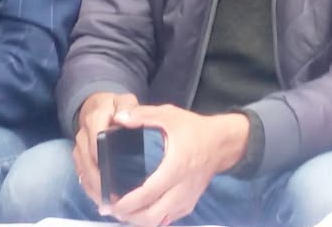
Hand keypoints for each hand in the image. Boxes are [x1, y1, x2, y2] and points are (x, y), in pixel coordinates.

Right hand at [70, 92, 139, 209]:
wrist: (99, 107)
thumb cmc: (118, 107)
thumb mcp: (126, 101)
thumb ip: (129, 108)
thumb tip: (123, 118)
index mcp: (95, 117)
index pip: (95, 137)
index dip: (102, 155)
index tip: (112, 173)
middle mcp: (83, 132)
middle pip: (87, 159)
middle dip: (99, 179)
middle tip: (115, 196)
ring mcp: (79, 145)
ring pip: (83, 169)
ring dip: (94, 187)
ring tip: (109, 203)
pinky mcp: (78, 156)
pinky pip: (81, 174)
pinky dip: (90, 188)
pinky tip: (101, 200)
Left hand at [105, 105, 247, 226]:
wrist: (222, 143)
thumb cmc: (195, 129)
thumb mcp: (169, 115)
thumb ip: (143, 115)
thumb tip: (118, 117)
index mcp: (175, 168)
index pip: (148, 193)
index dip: (127, 203)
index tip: (110, 203)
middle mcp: (182, 189)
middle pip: (152, 216)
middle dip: (129, 217)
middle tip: (112, 209)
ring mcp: (187, 199)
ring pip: (159, 221)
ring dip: (139, 220)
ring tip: (123, 211)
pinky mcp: (189, 204)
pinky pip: (168, 219)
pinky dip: (152, 219)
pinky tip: (141, 211)